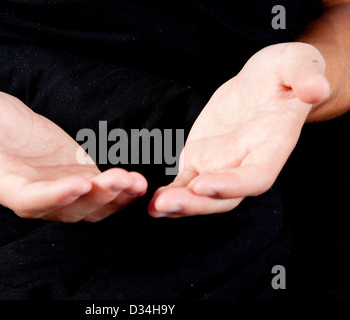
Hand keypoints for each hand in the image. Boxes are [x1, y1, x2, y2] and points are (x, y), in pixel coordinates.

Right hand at [0, 88, 146, 221]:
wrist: (4, 132)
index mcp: (6, 184)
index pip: (29, 199)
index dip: (53, 196)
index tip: (79, 183)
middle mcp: (37, 197)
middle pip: (68, 209)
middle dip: (96, 197)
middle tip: (119, 180)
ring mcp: (62, 192)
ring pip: (91, 207)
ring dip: (115, 198)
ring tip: (135, 182)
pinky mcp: (81, 181)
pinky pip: (103, 195)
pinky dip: (121, 192)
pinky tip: (138, 181)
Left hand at [149, 42, 329, 217]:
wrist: (263, 83)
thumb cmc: (285, 73)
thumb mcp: (299, 63)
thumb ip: (306, 75)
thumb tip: (316, 88)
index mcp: (271, 146)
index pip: (255, 176)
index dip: (232, 185)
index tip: (204, 185)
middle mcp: (245, 163)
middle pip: (223, 196)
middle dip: (196, 204)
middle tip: (166, 205)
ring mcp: (221, 164)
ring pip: (199, 193)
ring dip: (178, 204)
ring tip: (154, 209)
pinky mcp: (200, 158)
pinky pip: (184, 181)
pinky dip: (170, 193)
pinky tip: (151, 203)